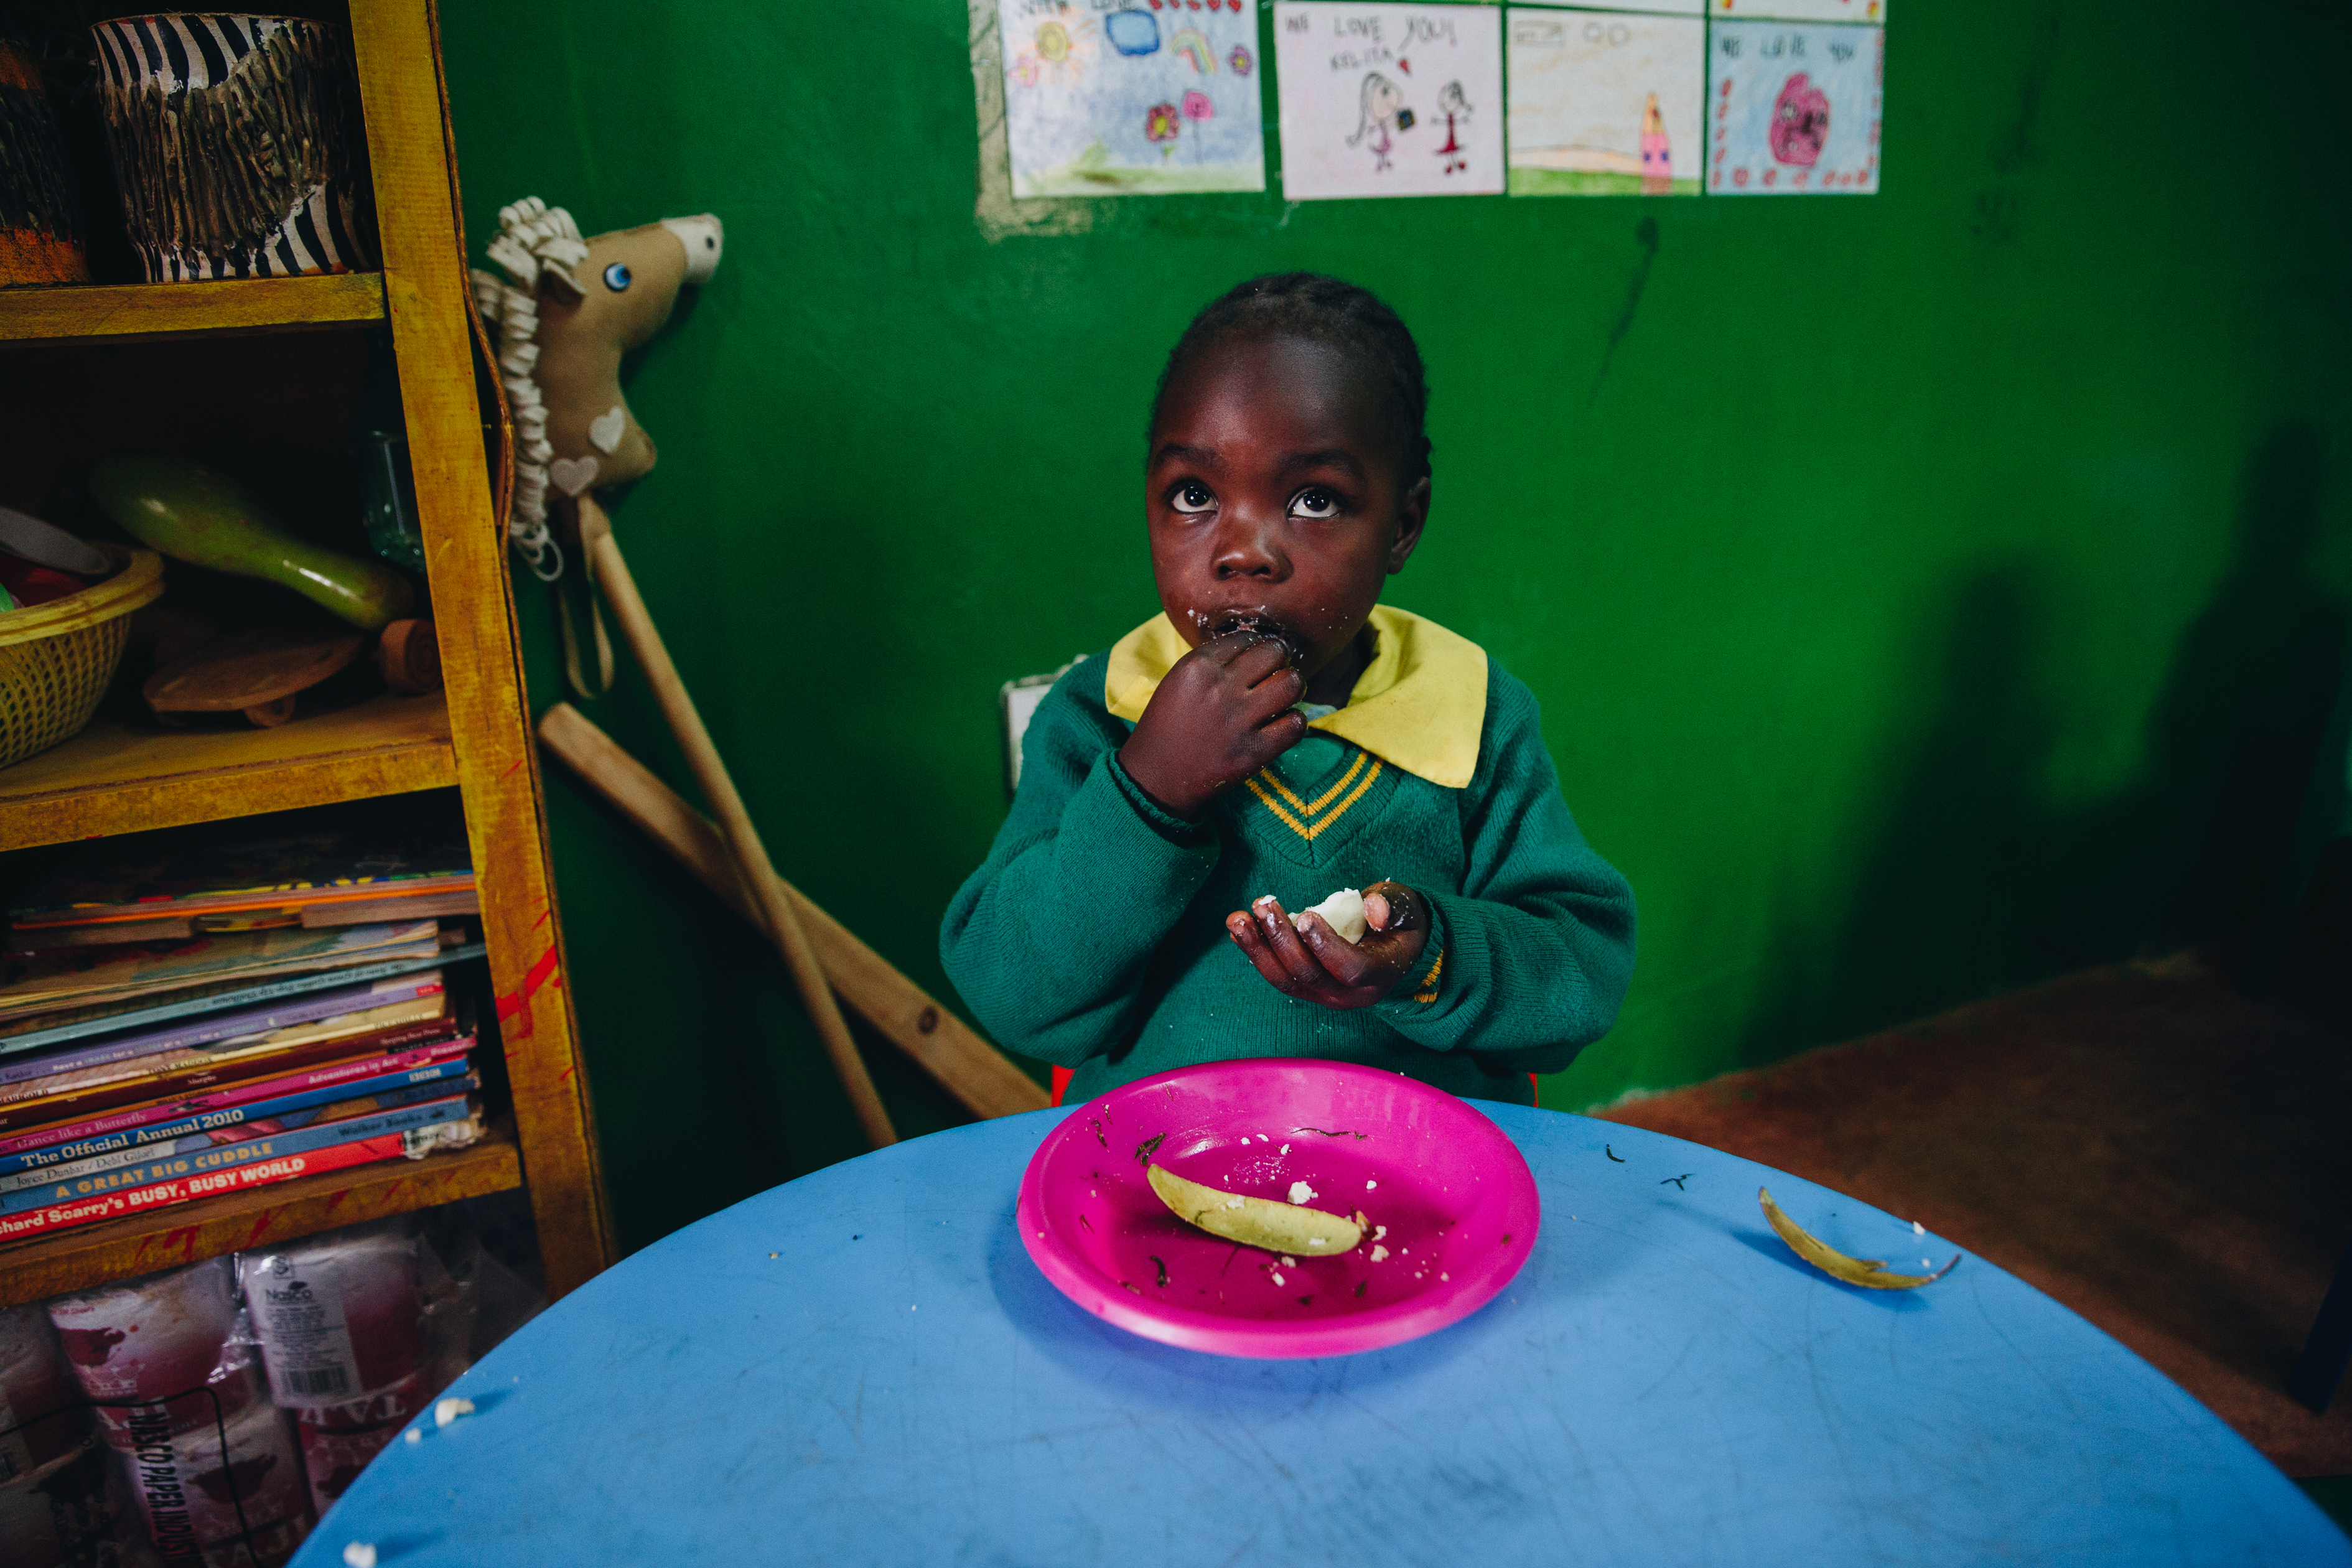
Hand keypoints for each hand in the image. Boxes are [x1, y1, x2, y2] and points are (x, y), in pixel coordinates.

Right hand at [1119, 632, 1305, 817]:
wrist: (1154, 777)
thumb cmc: (1167, 725)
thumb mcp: (1179, 680)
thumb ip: (1213, 662)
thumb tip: (1256, 648)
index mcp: (1198, 666)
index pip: (1247, 637)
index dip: (1256, 646)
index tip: (1256, 661)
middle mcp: (1220, 688)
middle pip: (1275, 653)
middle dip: (1280, 660)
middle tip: (1275, 674)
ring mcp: (1238, 721)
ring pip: (1292, 684)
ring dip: (1293, 688)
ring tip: (1282, 697)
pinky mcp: (1253, 752)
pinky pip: (1296, 725)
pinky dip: (1294, 723)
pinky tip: (1282, 725)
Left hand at [1225, 882, 1429, 1010]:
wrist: (1394, 948)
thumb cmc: (1399, 924)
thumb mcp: (1407, 910)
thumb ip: (1393, 907)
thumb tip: (1374, 907)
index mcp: (1379, 975)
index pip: (1350, 968)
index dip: (1326, 945)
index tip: (1305, 916)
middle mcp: (1349, 994)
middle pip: (1309, 975)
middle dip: (1282, 939)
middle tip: (1263, 905)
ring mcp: (1325, 996)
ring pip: (1286, 980)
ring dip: (1258, 949)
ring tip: (1238, 919)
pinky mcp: (1307, 989)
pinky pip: (1278, 976)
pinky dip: (1256, 953)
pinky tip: (1239, 930)